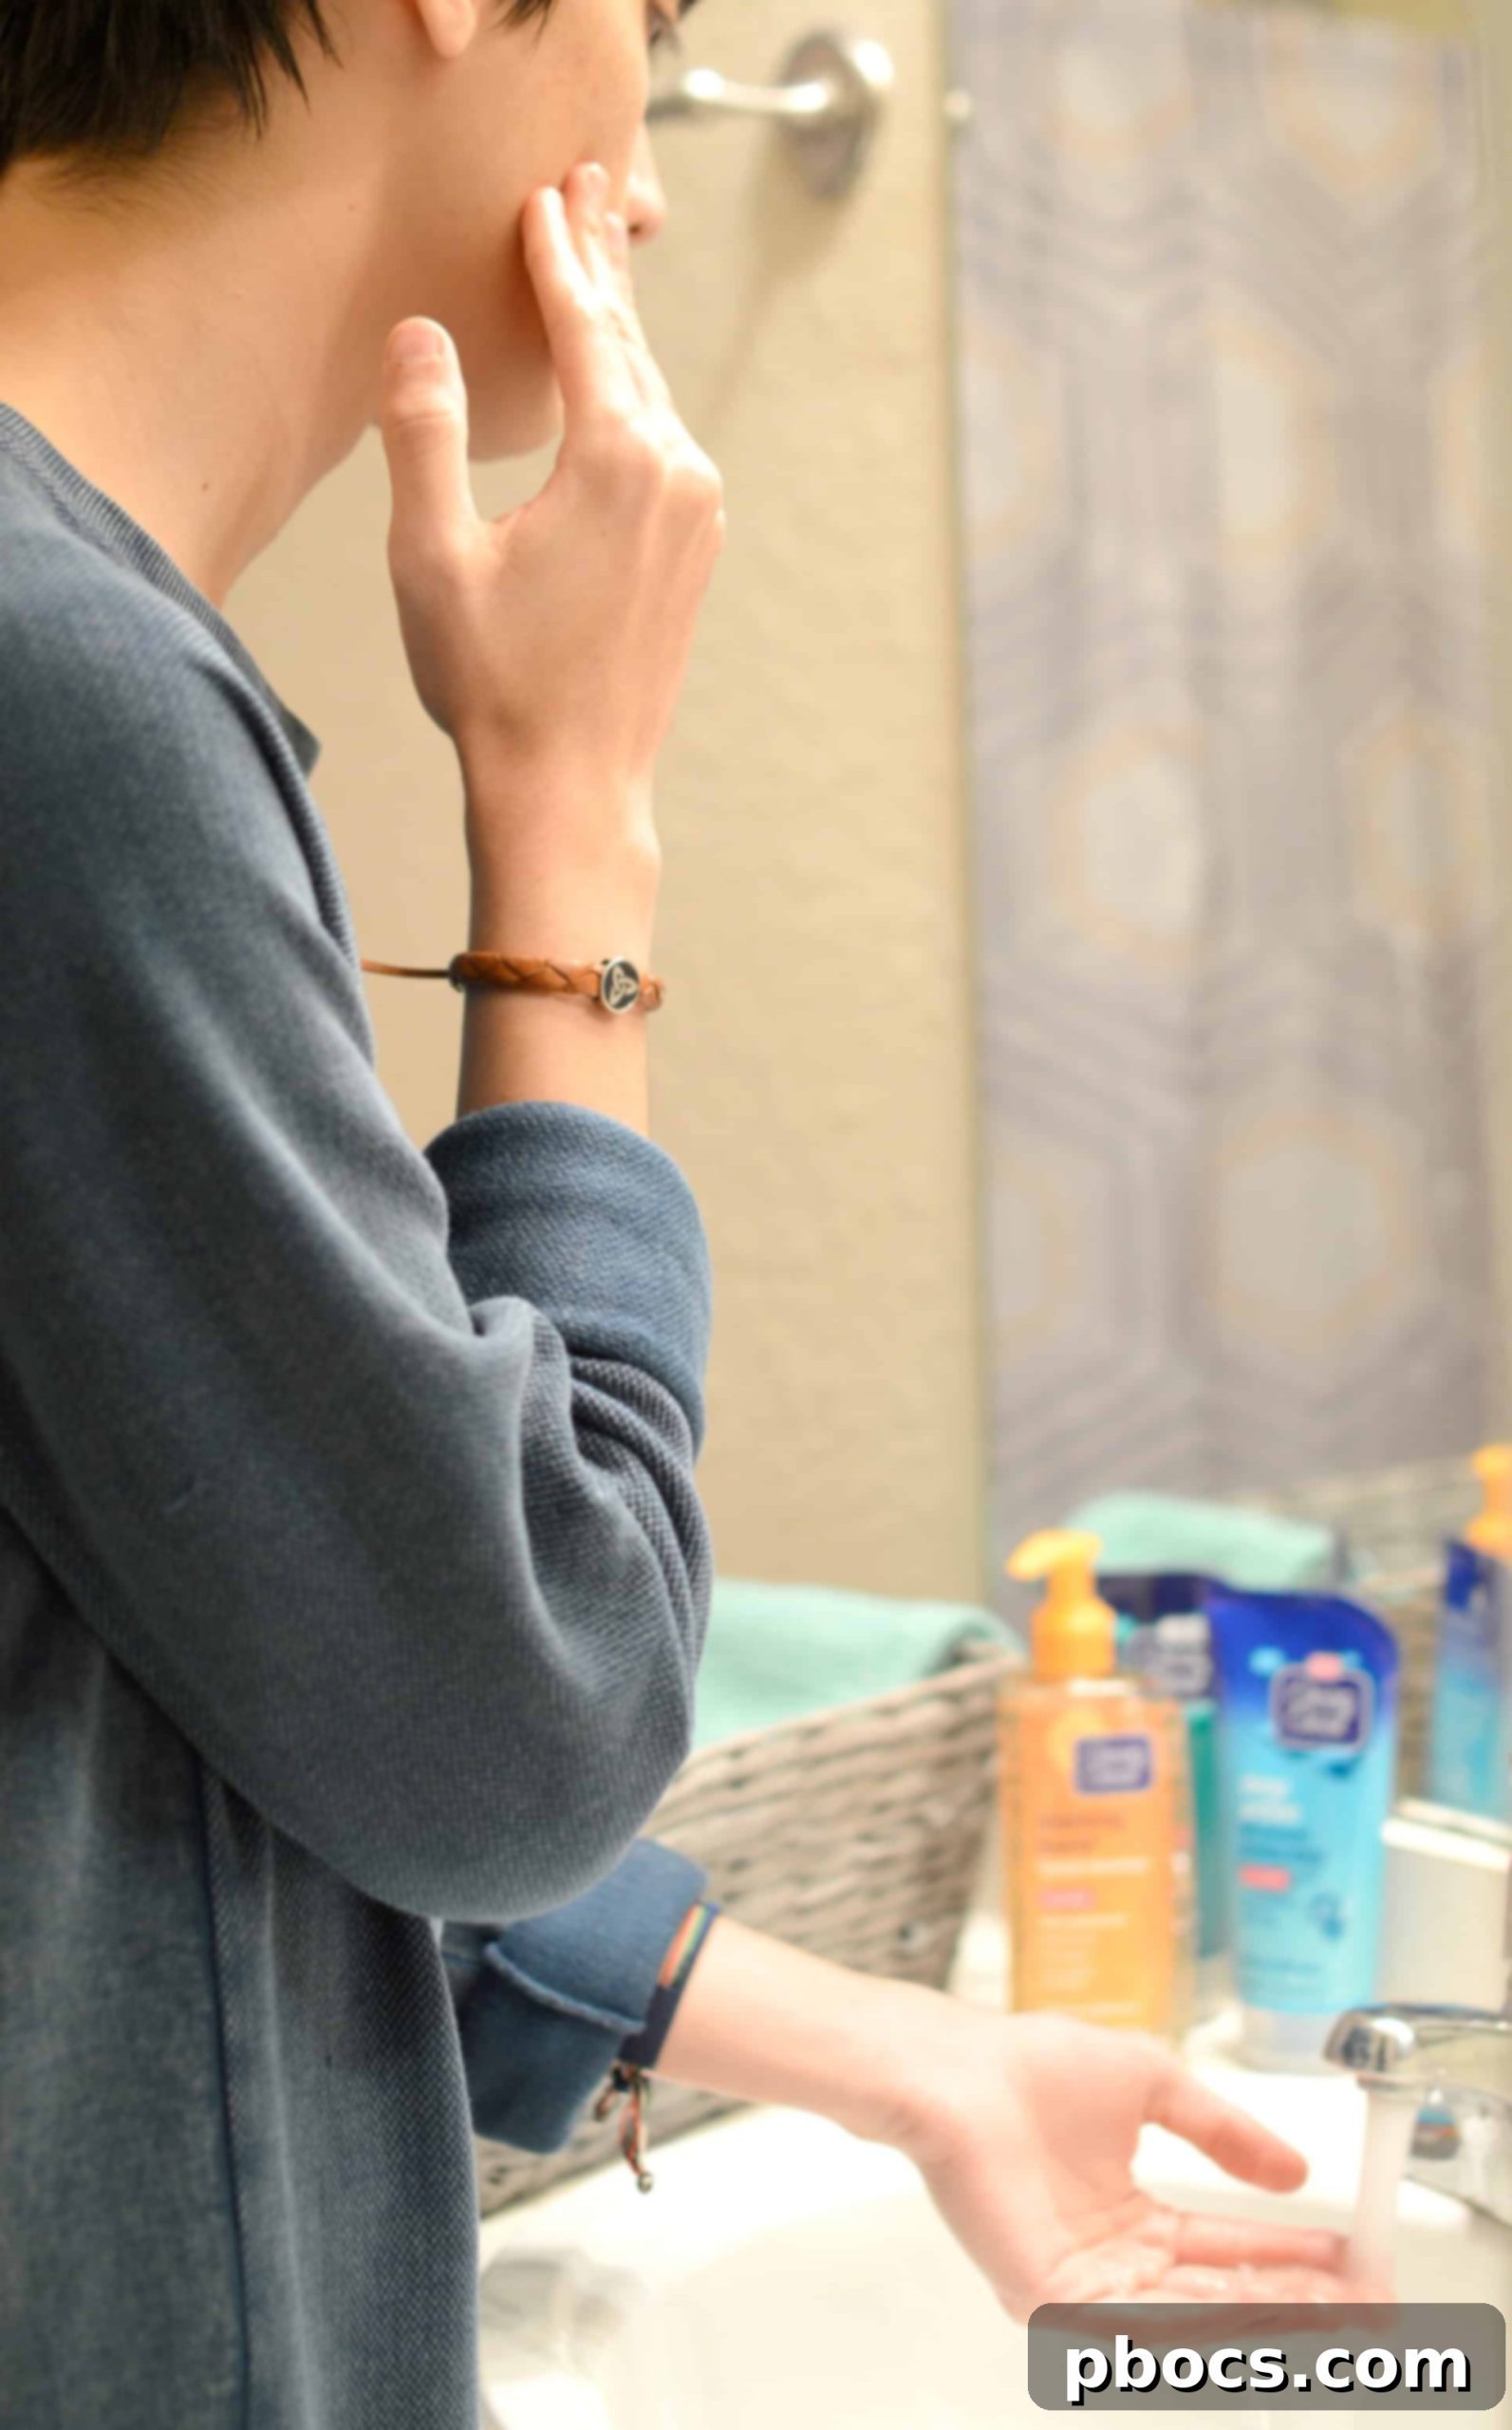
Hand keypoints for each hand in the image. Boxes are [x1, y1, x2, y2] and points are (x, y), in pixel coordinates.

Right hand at [377, 161, 724, 852]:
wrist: (571, 786)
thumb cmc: (495, 682)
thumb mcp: (432, 553)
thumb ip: (424, 432)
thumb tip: (418, 334)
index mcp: (618, 461)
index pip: (585, 326)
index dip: (555, 256)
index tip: (541, 195)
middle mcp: (677, 473)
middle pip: (630, 345)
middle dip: (600, 265)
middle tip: (584, 188)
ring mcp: (698, 513)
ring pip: (652, 391)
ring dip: (619, 325)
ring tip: (599, 258)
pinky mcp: (696, 547)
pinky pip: (665, 438)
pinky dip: (635, 388)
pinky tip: (619, 375)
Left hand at [898, 2011, 1381, 2315]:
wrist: (962, 2072)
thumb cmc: (1036, 2067)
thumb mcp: (1155, 2086)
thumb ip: (1224, 2132)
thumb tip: (1295, 2172)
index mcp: (1132, 2215)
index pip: (1228, 2247)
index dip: (1292, 2256)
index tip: (1351, 2257)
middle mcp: (1115, 2260)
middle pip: (1222, 2292)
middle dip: (1297, 2298)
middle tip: (1364, 2301)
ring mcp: (1085, 2286)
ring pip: (1192, 2314)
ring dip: (1266, 2311)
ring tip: (1331, 2306)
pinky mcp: (1052, 2302)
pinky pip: (1136, 2322)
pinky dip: (1198, 2320)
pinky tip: (1254, 2309)